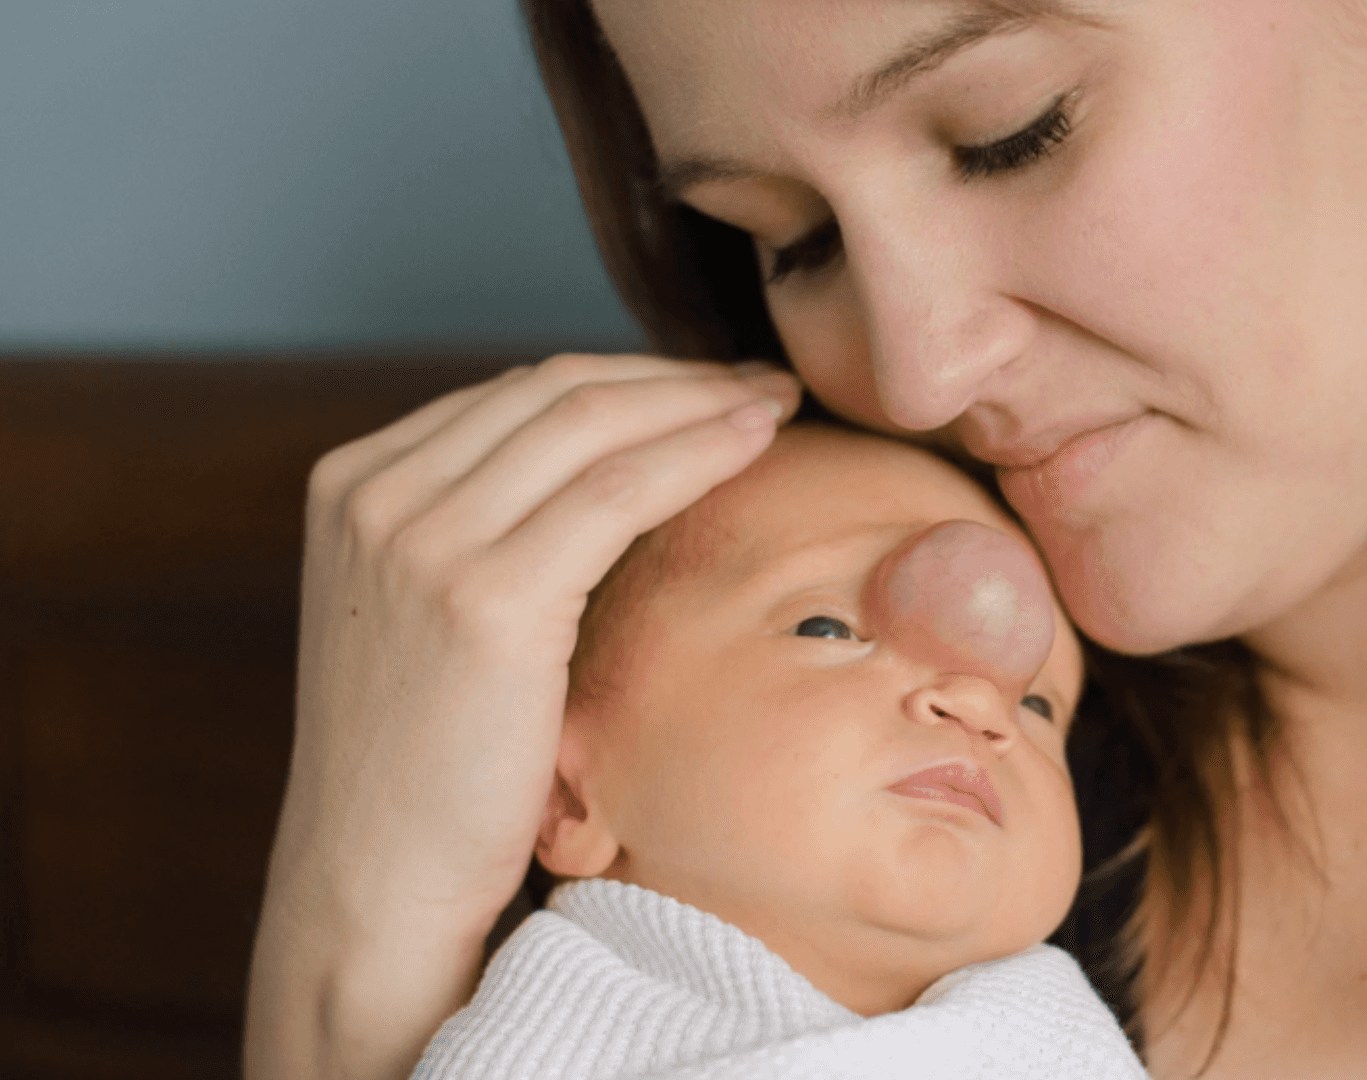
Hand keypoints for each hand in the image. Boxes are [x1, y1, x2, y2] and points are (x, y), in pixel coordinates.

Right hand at [245, 353, 800, 1079]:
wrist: (376, 881)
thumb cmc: (428, 767)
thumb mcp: (429, 616)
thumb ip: (485, 531)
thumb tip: (609, 472)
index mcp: (353, 484)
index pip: (515, 395)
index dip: (629, 379)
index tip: (711, 386)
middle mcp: (373, 493)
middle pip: (555, 392)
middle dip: (674, 378)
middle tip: (762, 382)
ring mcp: (419, 538)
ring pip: (592, 425)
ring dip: (700, 403)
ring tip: (776, 403)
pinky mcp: (482, 597)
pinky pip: (617, 493)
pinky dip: (696, 454)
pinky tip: (755, 444)